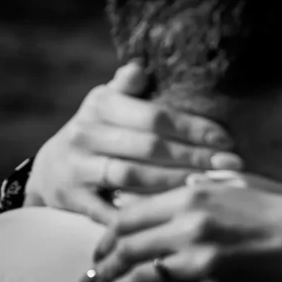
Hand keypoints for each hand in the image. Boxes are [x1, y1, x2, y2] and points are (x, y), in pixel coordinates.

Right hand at [24, 61, 243, 223]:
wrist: (50, 169)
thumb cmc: (97, 132)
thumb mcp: (107, 103)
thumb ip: (127, 87)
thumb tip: (140, 67)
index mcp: (101, 104)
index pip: (155, 117)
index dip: (192, 128)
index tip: (226, 140)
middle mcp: (86, 133)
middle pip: (149, 147)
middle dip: (194, 157)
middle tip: (231, 165)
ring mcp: (77, 167)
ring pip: (132, 176)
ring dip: (174, 182)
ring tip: (207, 186)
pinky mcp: (72, 198)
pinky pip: (110, 209)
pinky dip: (139, 213)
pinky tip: (170, 214)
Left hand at [79, 183, 281, 281]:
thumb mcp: (240, 182)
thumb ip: (201, 183)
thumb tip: (171, 186)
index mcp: (193, 195)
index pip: (128, 218)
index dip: (105, 238)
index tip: (97, 250)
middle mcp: (191, 228)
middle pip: (127, 251)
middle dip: (102, 268)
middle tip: (90, 279)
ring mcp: (203, 264)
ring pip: (142, 281)